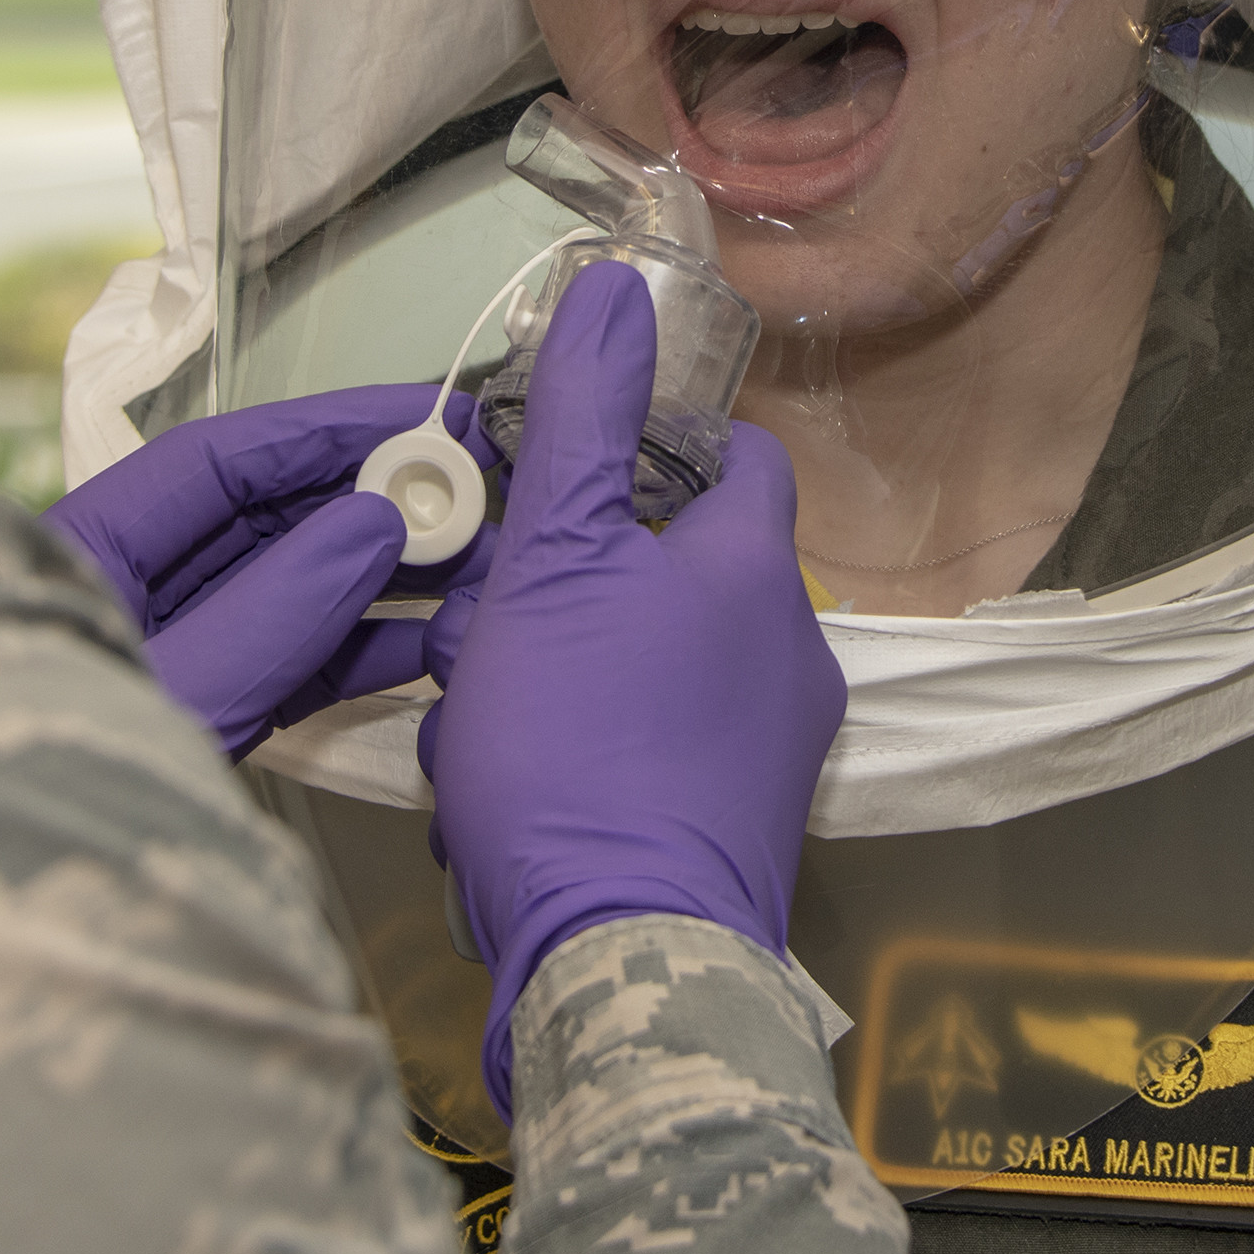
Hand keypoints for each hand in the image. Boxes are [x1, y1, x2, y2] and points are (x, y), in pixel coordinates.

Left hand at [44, 384, 496, 754]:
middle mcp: (130, 591)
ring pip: (293, 586)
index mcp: (88, 553)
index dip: (324, 430)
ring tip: (474, 564)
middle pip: (265, 517)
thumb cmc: (61, 788)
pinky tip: (432, 636)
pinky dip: (364, 644)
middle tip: (468, 494)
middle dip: (371, 502)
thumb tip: (367, 526)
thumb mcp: (180, 689)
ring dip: (384, 575)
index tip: (416, 416)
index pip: (218, 461)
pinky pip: (296, 658)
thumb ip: (276, 608)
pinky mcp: (212, 713)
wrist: (26, 923)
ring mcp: (176, 654)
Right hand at [416, 259, 840, 1113]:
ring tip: (468, 716)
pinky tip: (493, 788)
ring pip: (635, 667)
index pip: (736, 456)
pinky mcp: (723, 834)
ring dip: (546, 673)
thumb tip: (618, 288)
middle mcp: (785, 656)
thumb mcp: (558, 556)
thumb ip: (585, 421)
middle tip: (477, 618)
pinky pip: (636, 756)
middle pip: (664, 567)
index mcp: (754, 572)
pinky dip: (568, 756)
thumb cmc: (585, 742)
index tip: (568, 463)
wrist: (618, 965)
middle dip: (558, 582)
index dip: (655, 441)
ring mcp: (760, 755)